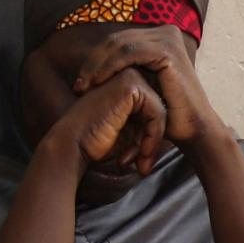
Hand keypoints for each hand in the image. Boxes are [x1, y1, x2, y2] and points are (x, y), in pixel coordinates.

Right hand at [43, 68, 170, 177]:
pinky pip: (157, 113)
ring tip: (141, 164)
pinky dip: (153, 137)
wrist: (73, 145)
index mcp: (124, 84)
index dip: (150, 139)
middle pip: (158, 109)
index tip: (141, 163)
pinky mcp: (130, 85)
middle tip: (143, 168)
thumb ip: (146, 127)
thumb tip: (171, 133)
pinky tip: (140, 154)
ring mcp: (128, 76)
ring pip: (160, 112)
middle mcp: (126, 74)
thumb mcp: (128, 134)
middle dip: (153, 141)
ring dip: (154, 142)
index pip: (153, 110)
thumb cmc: (96, 143)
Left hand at [71, 25, 224, 150]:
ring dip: (97, 65)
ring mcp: (168, 38)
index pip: (117, 41)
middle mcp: (166, 31)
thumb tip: (93, 62)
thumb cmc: (168, 114)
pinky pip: (129, 53)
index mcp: (159, 36)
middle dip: (93, 62)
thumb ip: (126, 70)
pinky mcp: (168, 50)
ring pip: (119, 45)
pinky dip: (110, 66)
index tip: (80, 83)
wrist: (193, 129)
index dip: (96, 60)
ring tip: (84, 86)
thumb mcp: (143, 85)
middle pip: (116, 40)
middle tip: (78, 85)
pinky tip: (98, 82)